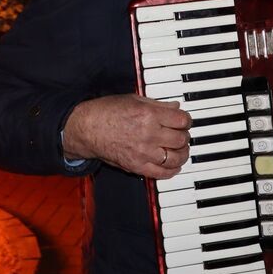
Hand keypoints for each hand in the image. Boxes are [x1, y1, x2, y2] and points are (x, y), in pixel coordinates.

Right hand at [63, 94, 191, 179]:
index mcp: (149, 115)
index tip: (183, 121)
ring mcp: (143, 153)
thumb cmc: (106, 111)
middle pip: (182, 139)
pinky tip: (173, 165)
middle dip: (184, 135)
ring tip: (179, 149)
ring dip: (182, 153)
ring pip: (177, 158)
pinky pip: (162, 173)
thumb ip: (158, 105)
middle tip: (181, 133)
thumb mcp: (134, 100)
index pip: (182, 120)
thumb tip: (175, 108)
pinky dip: (172, 170)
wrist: (86, 128)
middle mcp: (149, 134)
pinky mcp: (137, 166)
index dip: (186, 120)